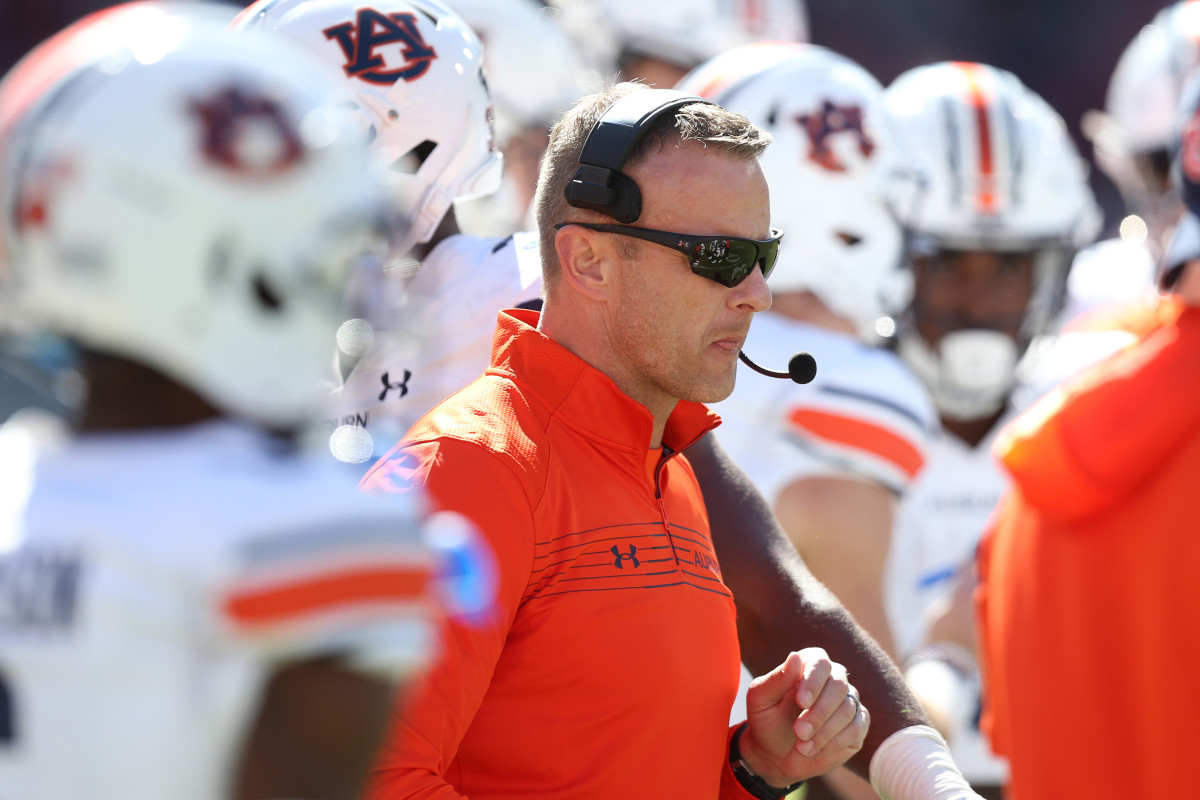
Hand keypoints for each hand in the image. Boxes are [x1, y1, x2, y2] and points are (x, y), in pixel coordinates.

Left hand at [738, 648, 867, 787]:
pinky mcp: (858, 724)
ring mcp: (848, 700)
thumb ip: (776, 679)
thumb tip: (795, 656)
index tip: (801, 702)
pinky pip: (857, 728)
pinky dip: (835, 742)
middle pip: (838, 686)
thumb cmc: (766, 720)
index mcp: (808, 664)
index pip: (820, 662)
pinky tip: (815, 749)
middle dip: (818, 713)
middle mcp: (833, 677)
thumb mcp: (761, 700)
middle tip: (799, 732)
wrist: (775, 754)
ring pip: (848, 709)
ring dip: (824, 731)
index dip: (813, 682)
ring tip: (802, 745)